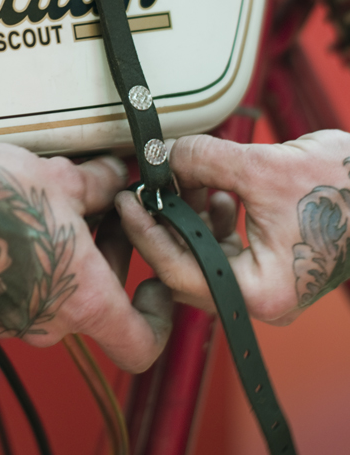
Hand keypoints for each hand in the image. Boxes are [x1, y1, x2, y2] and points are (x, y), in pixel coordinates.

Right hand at [0, 143, 172, 372]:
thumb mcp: (64, 180)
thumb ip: (101, 186)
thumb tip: (114, 177)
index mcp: (82, 299)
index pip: (141, 345)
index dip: (158, 318)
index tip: (153, 288)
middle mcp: (46, 324)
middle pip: (95, 310)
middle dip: (105, 265)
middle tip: (101, 221)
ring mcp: (7, 324)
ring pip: (52, 302)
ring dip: (63, 266)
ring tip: (52, 215)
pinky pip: (13, 298)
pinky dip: (24, 271)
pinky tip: (14, 229)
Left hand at [115, 130, 349, 325]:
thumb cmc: (344, 184)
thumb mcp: (262, 165)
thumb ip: (202, 160)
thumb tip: (161, 156)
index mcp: (262, 292)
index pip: (181, 272)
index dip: (147, 234)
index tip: (126, 202)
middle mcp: (263, 298)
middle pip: (189, 267)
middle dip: (166, 223)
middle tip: (142, 188)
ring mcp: (268, 283)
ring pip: (206, 255)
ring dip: (190, 217)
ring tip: (187, 178)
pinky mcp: (273, 263)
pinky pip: (227, 247)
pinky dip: (213, 218)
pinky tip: (215, 188)